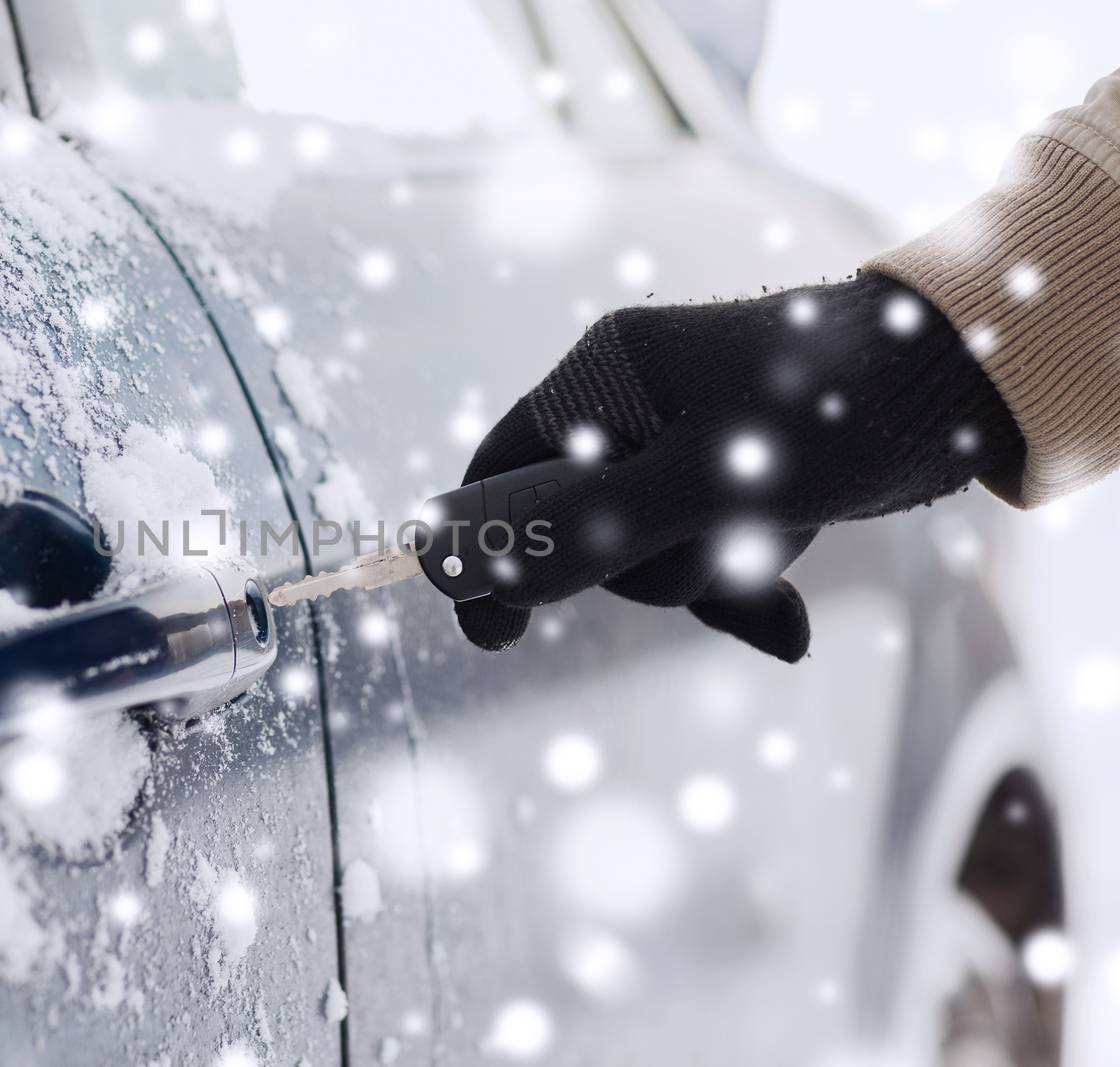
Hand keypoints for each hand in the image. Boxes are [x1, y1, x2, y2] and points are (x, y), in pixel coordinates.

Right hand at [456, 272, 1024, 659]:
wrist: (962, 378)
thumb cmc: (831, 405)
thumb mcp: (709, 480)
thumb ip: (602, 531)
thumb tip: (503, 587)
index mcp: (605, 377)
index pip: (505, 468)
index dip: (486, 547)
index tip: (494, 629)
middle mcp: (632, 406)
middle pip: (577, 524)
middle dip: (639, 569)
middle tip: (701, 565)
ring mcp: (682, 444)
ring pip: (645, 550)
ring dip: (704, 577)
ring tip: (774, 551)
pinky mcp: (731, 479)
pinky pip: (701, 553)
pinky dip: (738, 587)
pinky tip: (785, 623)